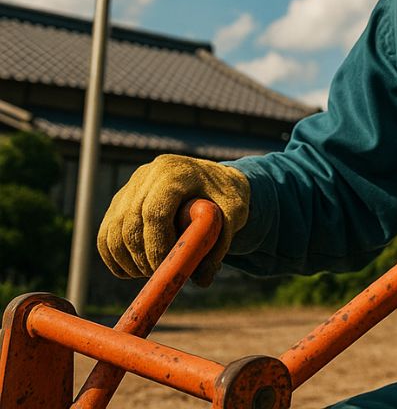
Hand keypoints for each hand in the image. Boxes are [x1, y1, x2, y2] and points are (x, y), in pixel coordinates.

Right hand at [97, 154, 249, 285]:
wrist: (215, 179)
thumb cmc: (226, 197)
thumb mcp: (234, 214)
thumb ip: (220, 243)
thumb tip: (202, 280)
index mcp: (176, 172)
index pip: (155, 212)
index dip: (157, 246)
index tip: (166, 268)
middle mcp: (147, 175)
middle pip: (130, 224)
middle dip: (142, 258)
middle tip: (160, 275)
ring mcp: (130, 187)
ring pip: (113, 231)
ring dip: (127, 261)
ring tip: (151, 272)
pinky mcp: (120, 201)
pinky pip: (106, 234)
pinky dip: (114, 257)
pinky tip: (134, 270)